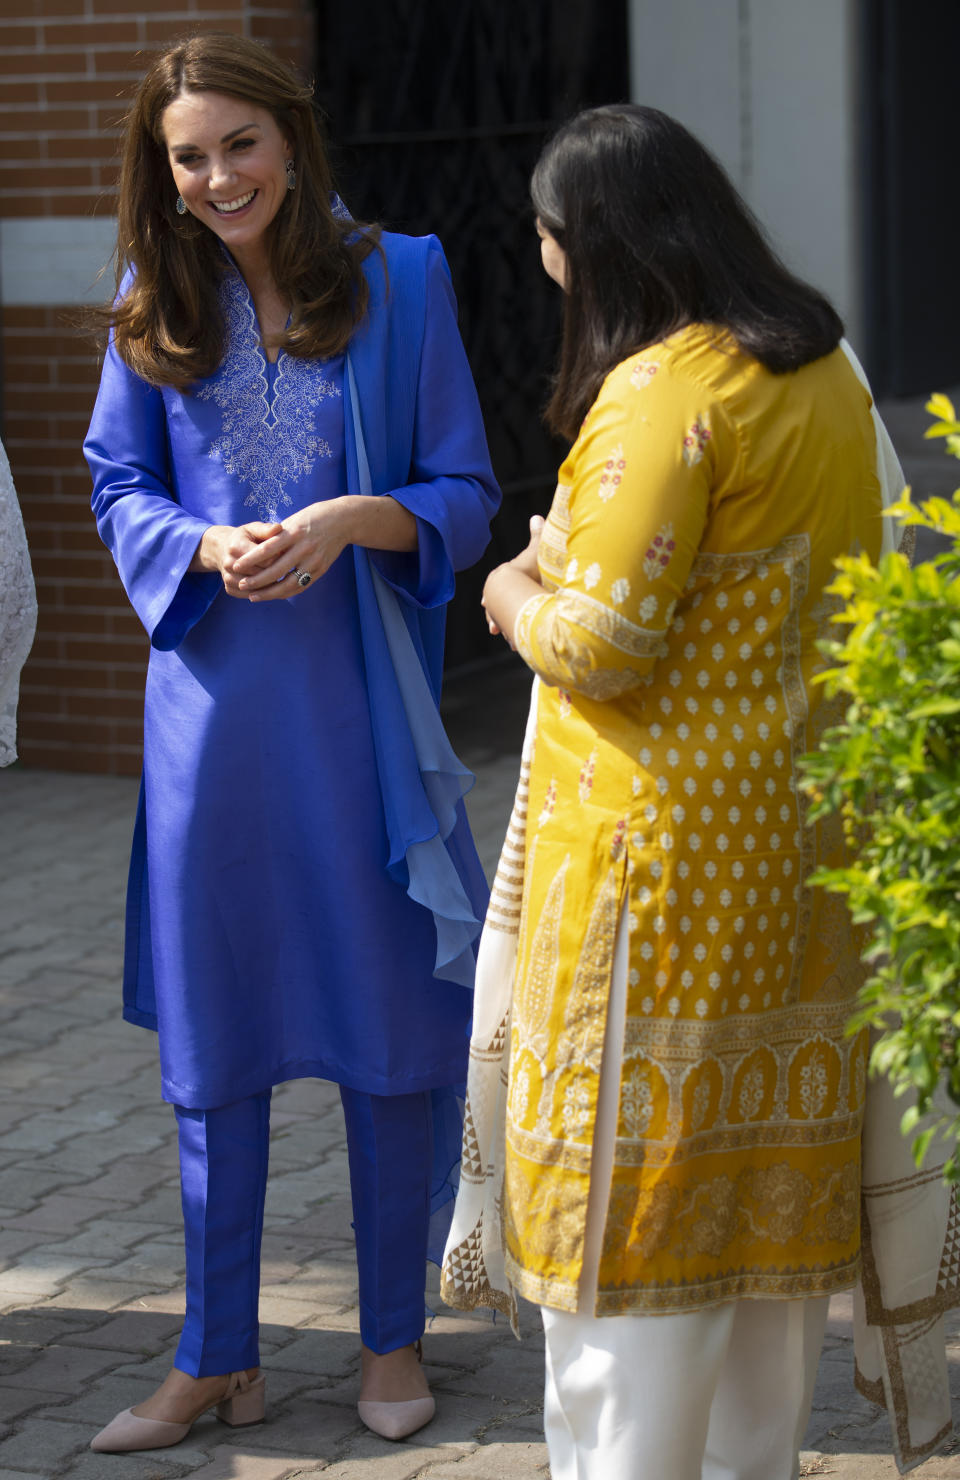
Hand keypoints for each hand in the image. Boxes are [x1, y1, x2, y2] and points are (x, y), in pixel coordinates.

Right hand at [195, 522, 282, 596]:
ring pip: (256, 588)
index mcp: (236, 547)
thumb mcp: (253, 529)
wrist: (222, 549)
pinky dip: (261, 593)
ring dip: (270, 586)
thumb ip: (266, 529)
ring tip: (282, 579)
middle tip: (288, 569)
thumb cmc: (243, 537)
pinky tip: (271, 587)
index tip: (287, 555)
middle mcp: (229, 564)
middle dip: (276, 572)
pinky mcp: (229, 588)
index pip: (265, 559)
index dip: (279, 557)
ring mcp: (228, 578)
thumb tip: (279, 528)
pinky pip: (249, 595)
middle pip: (261, 574)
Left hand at [232, 501, 351, 601]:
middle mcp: (304, 547)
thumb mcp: (293, 521)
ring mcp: (314, 560)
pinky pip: (300, 585)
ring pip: (288, 583)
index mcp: (294, 532)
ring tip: (253, 597)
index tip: (236, 566)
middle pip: (276, 569)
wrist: (343, 520)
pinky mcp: (321, 569)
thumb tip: (257, 551)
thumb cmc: (313, 517)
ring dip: (269, 592)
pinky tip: (273, 595)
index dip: (250, 559)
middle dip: (257, 580)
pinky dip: (285, 593)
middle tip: (241, 585)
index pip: (267, 549)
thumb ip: (277, 536)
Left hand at [483, 515, 544, 639]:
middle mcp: (496, 596)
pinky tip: (515, 643)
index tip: (497, 602)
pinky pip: (509, 631)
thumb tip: (537, 516)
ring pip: (502, 621)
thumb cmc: (530, 567)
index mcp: (502, 579)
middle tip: (499, 626)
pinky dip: (513, 636)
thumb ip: (538, 535)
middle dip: (502, 615)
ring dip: (507, 628)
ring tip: (511, 640)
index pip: (499, 587)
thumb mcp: (537, 550)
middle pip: (498, 607)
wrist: (519, 585)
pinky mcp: (506, 622)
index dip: (502, 594)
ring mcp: (500, 611)